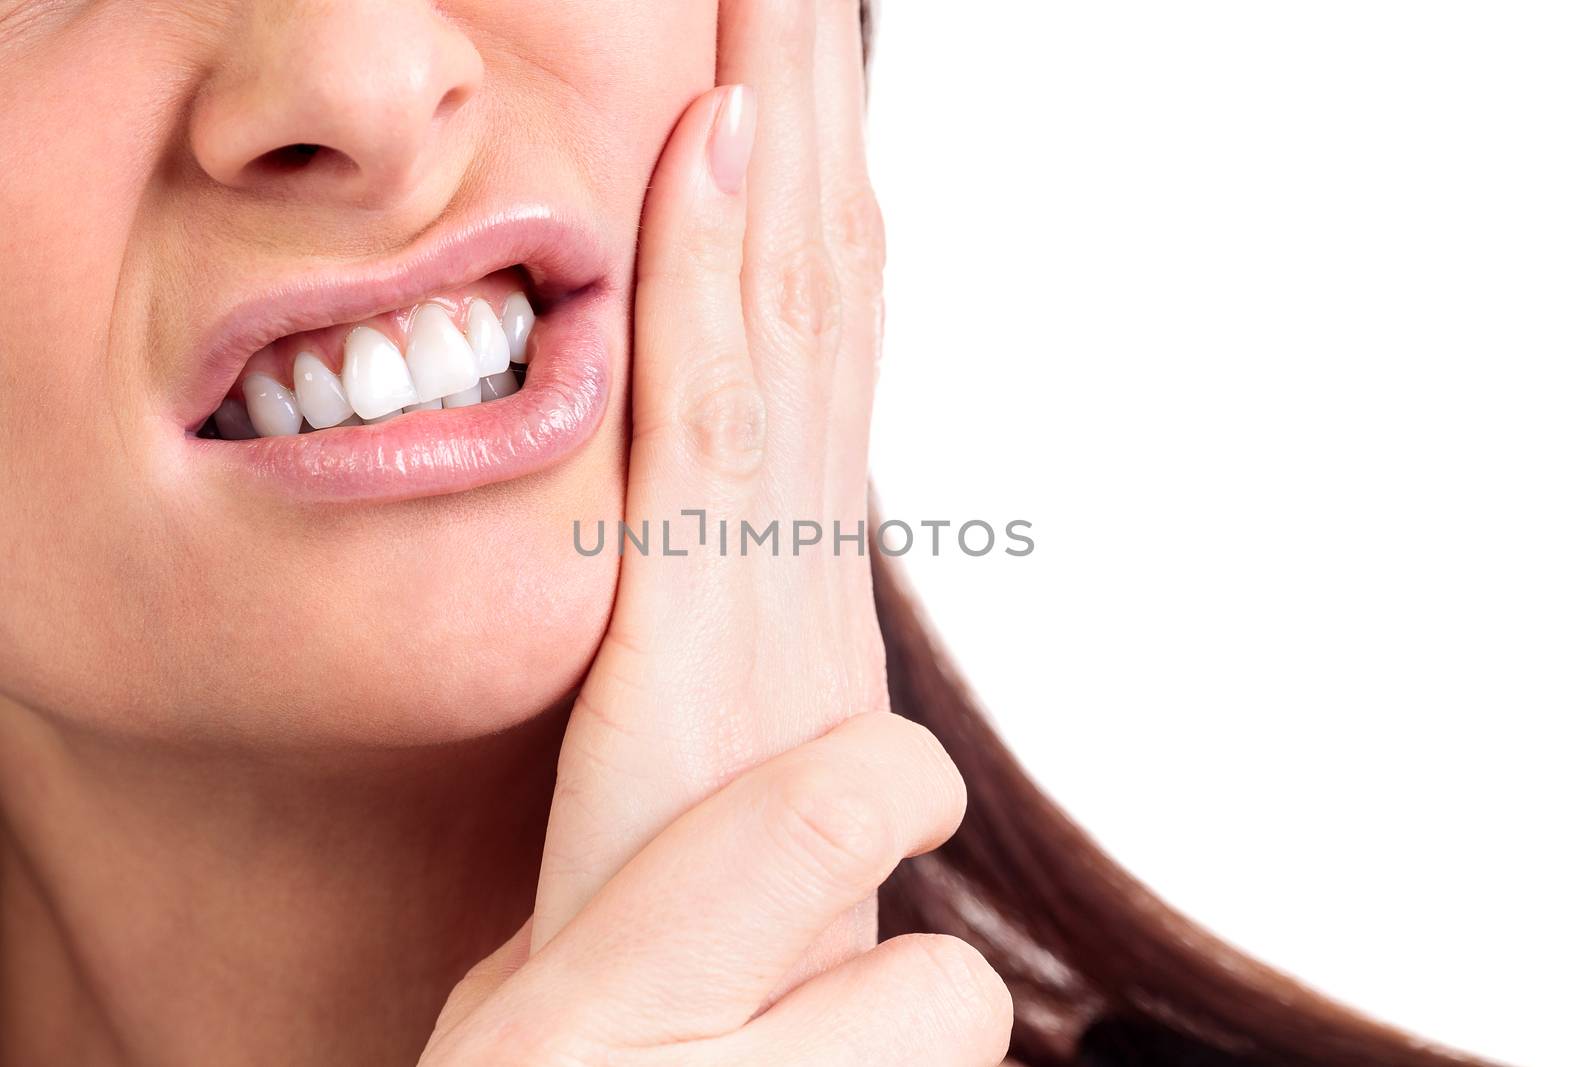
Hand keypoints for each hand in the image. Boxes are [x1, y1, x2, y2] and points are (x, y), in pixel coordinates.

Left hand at [420, 1, 1011, 1062]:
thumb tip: (735, 533)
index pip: (807, 327)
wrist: (695, 1018)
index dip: (816, 183)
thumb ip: (729, 607)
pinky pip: (709, 406)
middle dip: (819, 107)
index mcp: (793, 548)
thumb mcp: (715, 711)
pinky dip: (714, 263)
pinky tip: (714, 140)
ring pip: (784, 306)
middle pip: (816, 280)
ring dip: (789, 132)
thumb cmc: (693, 878)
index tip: (804, 62)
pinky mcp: (702, 612)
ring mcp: (764, 561)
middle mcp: (800, 532)